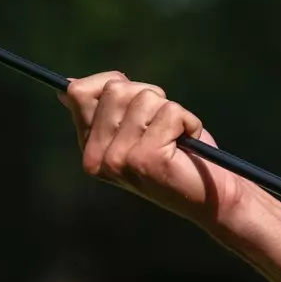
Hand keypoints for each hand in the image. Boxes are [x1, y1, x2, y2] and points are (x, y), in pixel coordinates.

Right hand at [59, 71, 245, 227]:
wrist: (213, 197)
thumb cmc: (179, 155)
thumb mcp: (138, 126)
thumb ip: (108, 108)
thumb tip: (67, 84)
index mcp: (89, 147)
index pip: (80, 91)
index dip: (117, 84)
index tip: (141, 103)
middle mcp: (96, 156)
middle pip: (116, 89)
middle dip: (150, 97)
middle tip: (165, 127)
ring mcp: (117, 160)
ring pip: (145, 98)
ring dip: (172, 111)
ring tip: (176, 138)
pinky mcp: (145, 159)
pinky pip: (170, 112)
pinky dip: (188, 122)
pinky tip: (187, 146)